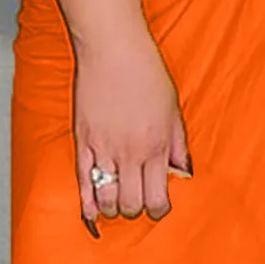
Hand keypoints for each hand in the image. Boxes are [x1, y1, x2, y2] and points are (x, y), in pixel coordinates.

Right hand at [72, 29, 192, 234]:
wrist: (113, 48)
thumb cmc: (146, 72)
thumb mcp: (173, 109)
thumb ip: (177, 145)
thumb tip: (182, 173)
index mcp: (157, 147)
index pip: (158, 199)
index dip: (158, 210)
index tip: (158, 207)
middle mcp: (130, 154)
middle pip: (132, 205)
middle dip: (135, 209)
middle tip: (137, 200)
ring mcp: (104, 150)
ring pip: (107, 200)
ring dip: (113, 207)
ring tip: (116, 200)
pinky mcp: (82, 142)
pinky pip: (82, 183)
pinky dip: (86, 205)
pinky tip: (91, 215)